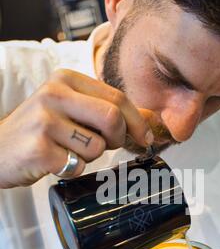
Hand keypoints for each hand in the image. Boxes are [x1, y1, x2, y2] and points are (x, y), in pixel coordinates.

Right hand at [0, 69, 153, 187]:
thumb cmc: (39, 130)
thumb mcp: (70, 108)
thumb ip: (107, 109)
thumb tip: (152, 119)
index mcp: (65, 79)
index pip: (117, 97)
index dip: (137, 121)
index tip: (145, 138)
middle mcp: (54, 95)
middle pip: (113, 119)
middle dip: (118, 139)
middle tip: (107, 146)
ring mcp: (44, 122)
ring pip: (97, 147)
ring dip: (90, 157)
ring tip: (67, 150)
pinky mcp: (39, 149)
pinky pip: (78, 166)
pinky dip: (72, 169)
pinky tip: (54, 161)